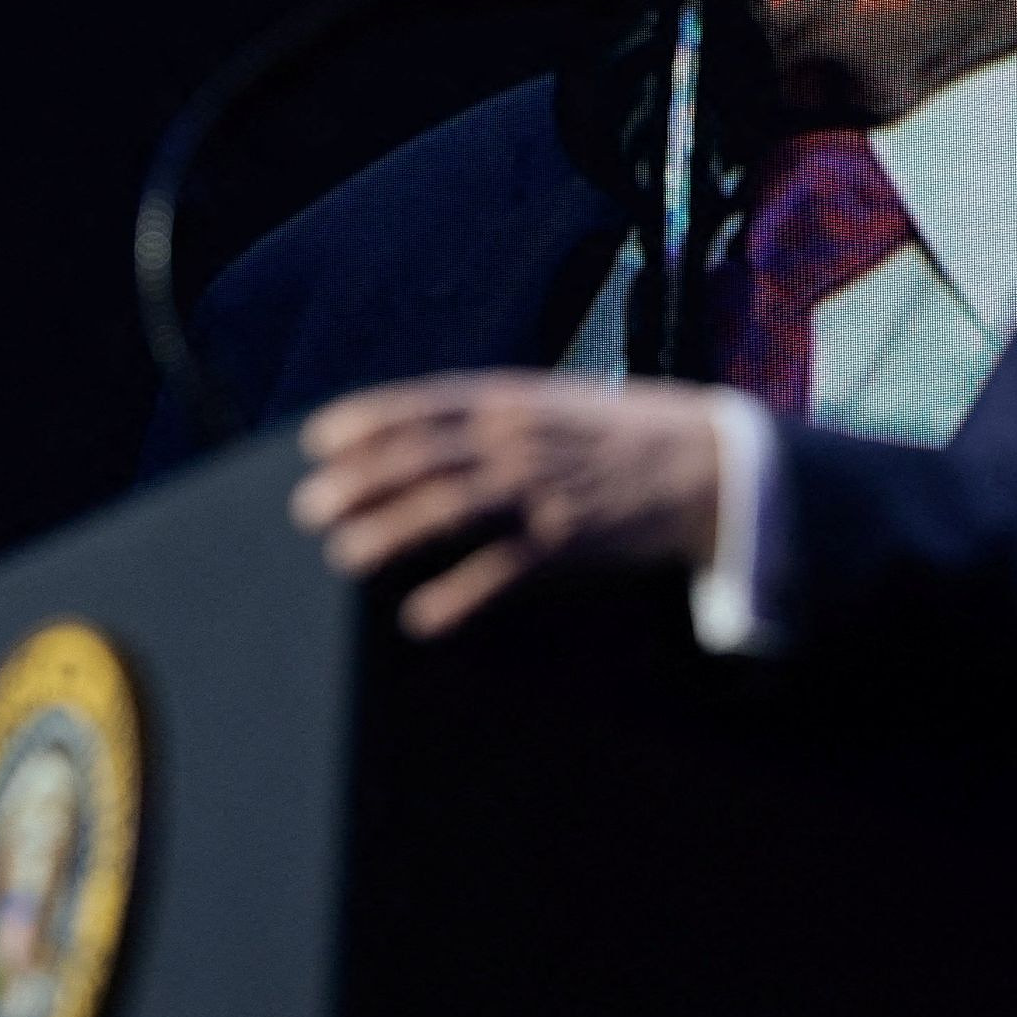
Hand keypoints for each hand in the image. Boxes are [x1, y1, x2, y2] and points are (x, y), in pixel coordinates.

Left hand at [290, 371, 733, 637]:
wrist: (706, 464)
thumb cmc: (619, 436)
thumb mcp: (551, 405)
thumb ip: (491, 417)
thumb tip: (422, 431)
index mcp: (511, 399)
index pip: (423, 404)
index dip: (367, 420)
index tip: (319, 440)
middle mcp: (520, 438)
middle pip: (423, 456)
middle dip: (361, 481)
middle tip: (310, 507)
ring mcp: (543, 488)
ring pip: (451, 506)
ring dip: (392, 531)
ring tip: (344, 554)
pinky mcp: (569, 541)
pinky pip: (503, 570)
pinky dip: (460, 595)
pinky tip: (421, 618)